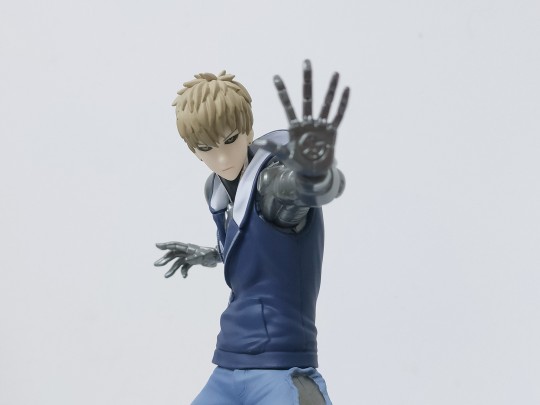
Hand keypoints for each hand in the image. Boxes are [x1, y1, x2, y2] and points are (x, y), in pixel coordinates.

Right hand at [154, 242, 220, 277]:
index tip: (157, 245)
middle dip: (165, 259)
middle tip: (156, 264)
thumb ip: (195, 258)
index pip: (175, 245)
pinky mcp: (192, 262)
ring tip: (166, 276)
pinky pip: (184, 267)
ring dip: (171, 269)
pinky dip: (183, 272)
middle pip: (173, 255)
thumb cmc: (210, 255)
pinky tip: (184, 276)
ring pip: (177, 262)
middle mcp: (186, 251)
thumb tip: (186, 260)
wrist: (217, 257)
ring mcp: (189, 256)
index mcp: (188, 247)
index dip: (165, 245)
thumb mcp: (203, 256)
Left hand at [261, 59, 349, 176]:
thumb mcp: (284, 155)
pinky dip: (342, 104)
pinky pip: (338, 115)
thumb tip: (257, 143)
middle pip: (307, 97)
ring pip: (326, 103)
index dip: (282, 92)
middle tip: (306, 62)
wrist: (312, 173)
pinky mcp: (331, 132)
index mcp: (295, 126)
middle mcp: (308, 122)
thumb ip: (273, 147)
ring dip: (330, 89)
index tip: (276, 76)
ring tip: (335, 73)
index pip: (287, 105)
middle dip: (307, 80)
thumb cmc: (297, 163)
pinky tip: (346, 90)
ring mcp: (320, 125)